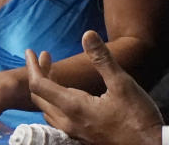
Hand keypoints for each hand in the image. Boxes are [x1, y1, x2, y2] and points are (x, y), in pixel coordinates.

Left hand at [26, 31, 163, 144]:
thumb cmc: (137, 116)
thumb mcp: (122, 83)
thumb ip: (102, 59)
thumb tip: (87, 34)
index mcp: (74, 107)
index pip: (40, 86)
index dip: (33, 66)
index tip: (31, 51)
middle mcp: (68, 122)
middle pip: (40, 98)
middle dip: (38, 74)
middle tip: (45, 57)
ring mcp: (74, 132)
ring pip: (48, 109)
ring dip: (46, 89)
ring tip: (53, 72)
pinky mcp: (82, 137)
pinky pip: (58, 118)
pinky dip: (54, 101)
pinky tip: (67, 94)